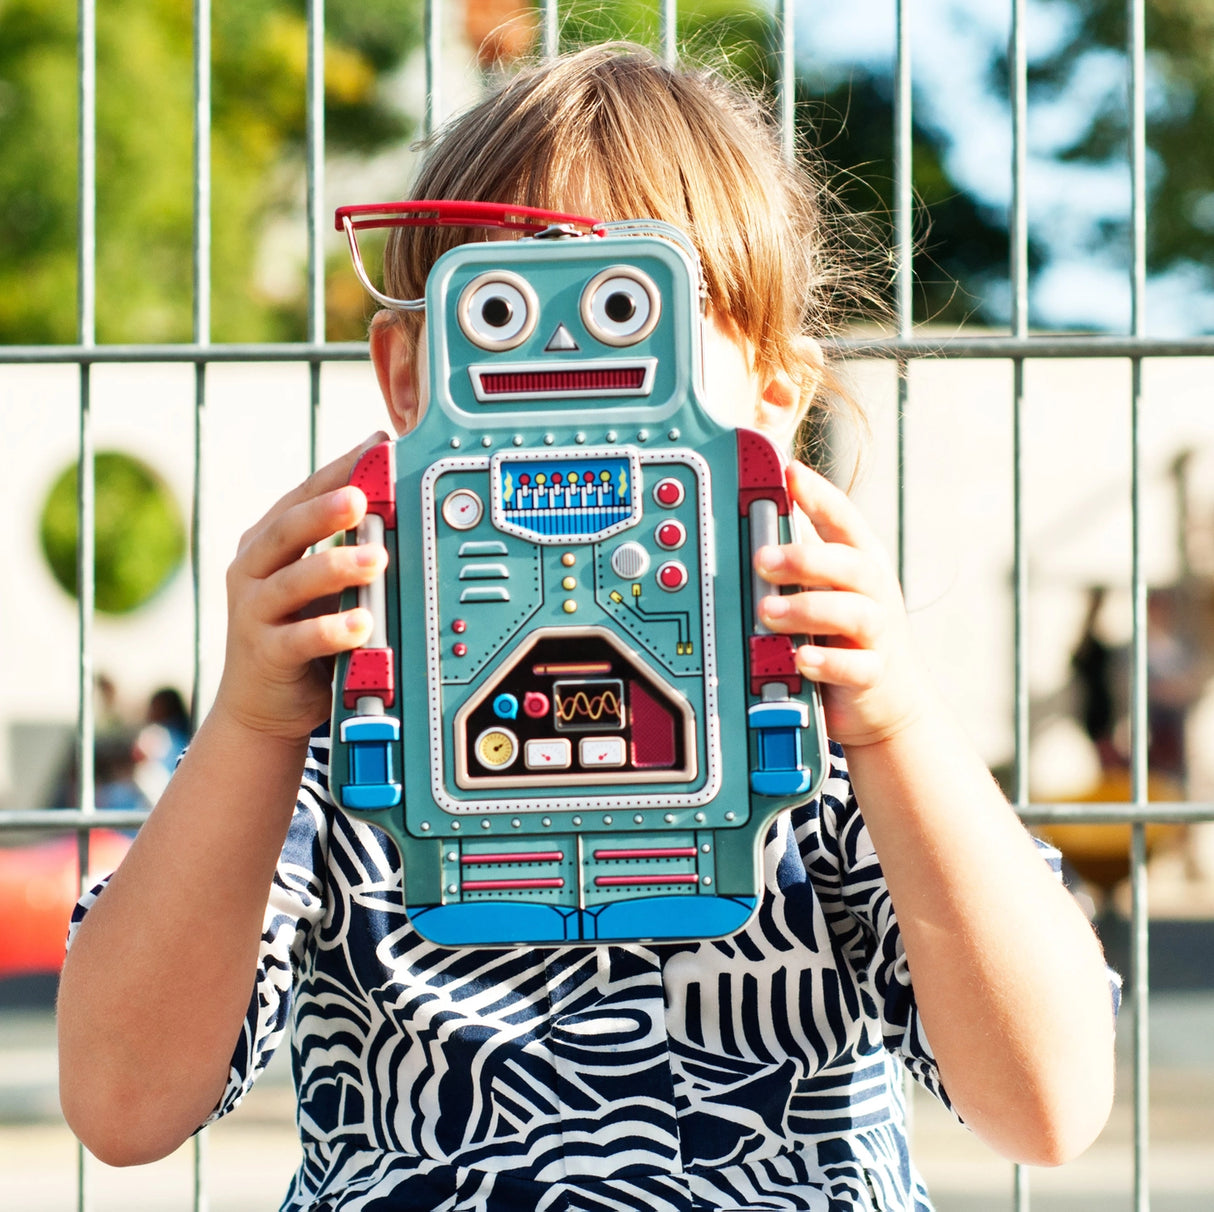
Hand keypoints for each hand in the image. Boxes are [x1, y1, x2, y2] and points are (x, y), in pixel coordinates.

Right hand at [214, 432, 390, 743]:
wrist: (262, 704)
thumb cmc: (300, 631)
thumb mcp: (322, 584)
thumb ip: (348, 548)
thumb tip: (399, 502)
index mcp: (268, 542)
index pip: (303, 495)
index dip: (338, 470)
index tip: (376, 447)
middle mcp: (253, 569)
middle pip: (287, 530)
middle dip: (326, 510)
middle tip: (362, 496)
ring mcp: (254, 612)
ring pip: (293, 582)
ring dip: (336, 567)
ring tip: (377, 559)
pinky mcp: (265, 654)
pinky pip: (301, 639)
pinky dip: (332, 630)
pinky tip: (362, 625)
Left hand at [754, 461, 922, 748]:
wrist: (887, 703)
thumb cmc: (846, 637)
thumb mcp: (825, 593)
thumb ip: (796, 568)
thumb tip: (746, 537)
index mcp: (859, 564)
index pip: (843, 520)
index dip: (819, 494)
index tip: (790, 472)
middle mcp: (873, 593)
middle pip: (851, 563)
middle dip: (806, 559)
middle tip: (761, 559)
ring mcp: (878, 634)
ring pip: (854, 612)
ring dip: (808, 608)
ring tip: (768, 613)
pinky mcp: (873, 675)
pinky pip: (856, 666)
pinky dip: (828, 661)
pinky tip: (801, 658)